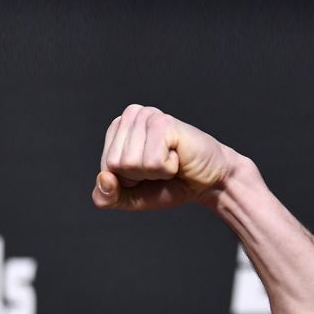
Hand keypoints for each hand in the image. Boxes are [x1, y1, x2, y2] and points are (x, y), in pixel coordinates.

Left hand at [92, 104, 236, 210]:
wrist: (209, 182)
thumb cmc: (171, 184)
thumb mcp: (131, 198)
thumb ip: (107, 197)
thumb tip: (104, 178)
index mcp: (117, 130)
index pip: (104, 168)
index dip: (126, 181)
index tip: (147, 172)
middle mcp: (130, 116)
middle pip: (113, 164)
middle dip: (138, 176)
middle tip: (159, 166)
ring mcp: (147, 115)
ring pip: (130, 163)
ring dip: (154, 172)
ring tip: (169, 159)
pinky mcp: (163, 122)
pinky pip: (151, 162)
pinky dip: (166, 168)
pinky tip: (177, 156)